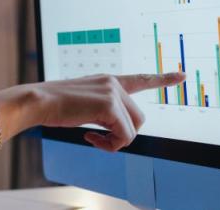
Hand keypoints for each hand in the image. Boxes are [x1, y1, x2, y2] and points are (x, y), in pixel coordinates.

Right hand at [0, 72, 184, 151]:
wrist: (38, 101)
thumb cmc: (53, 106)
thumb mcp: (83, 105)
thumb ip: (103, 111)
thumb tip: (116, 132)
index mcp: (107, 80)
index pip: (140, 79)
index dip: (162, 78)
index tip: (182, 75)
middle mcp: (113, 83)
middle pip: (139, 119)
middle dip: (122, 134)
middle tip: (97, 138)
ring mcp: (113, 93)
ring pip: (133, 129)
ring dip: (115, 141)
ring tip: (93, 138)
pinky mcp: (110, 106)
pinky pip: (124, 137)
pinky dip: (109, 145)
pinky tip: (90, 137)